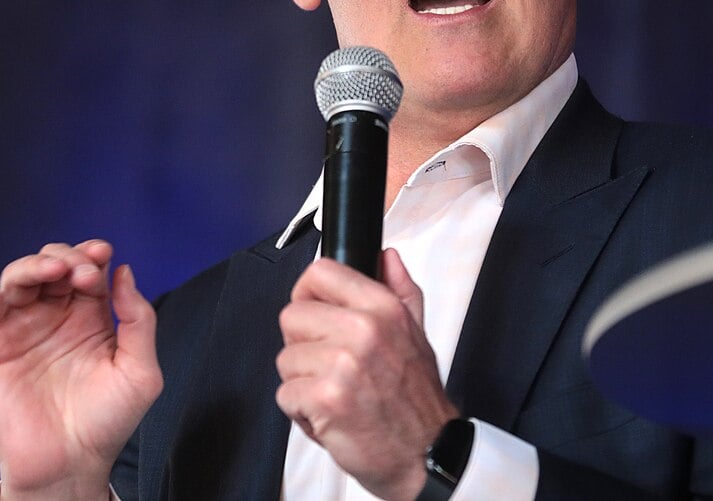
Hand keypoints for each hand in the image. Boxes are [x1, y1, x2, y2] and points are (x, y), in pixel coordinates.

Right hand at [0, 240, 161, 499]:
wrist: (67, 464)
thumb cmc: (107, 423)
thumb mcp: (139, 372)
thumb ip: (139, 321)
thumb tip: (123, 271)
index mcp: (91, 316)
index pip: (89, 268)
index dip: (93, 255)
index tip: (101, 256)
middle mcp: (55, 315)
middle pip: (55, 264)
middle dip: (68, 258)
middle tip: (81, 274)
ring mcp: (22, 326)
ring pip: (20, 277)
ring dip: (34, 265)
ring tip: (52, 273)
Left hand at [275, 248, 458, 500]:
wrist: (427, 455)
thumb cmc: (418, 400)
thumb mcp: (417, 334)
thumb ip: (400, 290)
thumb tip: (386, 256)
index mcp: (383, 307)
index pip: (319, 273)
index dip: (308, 295)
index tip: (314, 315)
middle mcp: (363, 329)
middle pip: (291, 317)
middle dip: (303, 346)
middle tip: (329, 367)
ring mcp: (343, 364)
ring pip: (285, 360)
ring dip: (303, 383)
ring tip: (335, 395)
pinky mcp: (326, 398)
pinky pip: (285, 394)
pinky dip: (301, 412)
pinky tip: (330, 416)